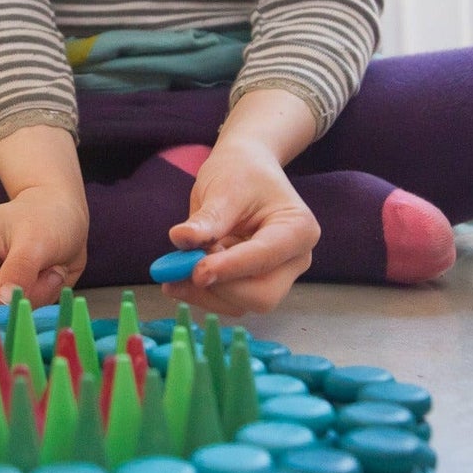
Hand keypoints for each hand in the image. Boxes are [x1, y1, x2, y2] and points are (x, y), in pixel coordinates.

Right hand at [0, 185, 88, 310]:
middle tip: (41, 280)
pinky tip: (53, 280)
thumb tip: (0, 302)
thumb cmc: (46, 216)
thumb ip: (18, 268)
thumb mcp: (36, 237)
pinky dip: (36, 309)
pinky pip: (10, 324)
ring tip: (52, 275)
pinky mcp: (2, 307)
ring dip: (22, 307)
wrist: (69, 220)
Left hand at [161, 138, 317, 315]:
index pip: (265, 257)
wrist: (245, 169)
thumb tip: (180, 239)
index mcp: (298, 229)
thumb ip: (207, 218)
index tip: (196, 271)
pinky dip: (202, 293)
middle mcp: (295, 259)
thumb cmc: (240, 173)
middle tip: (178, 268)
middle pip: (261, 295)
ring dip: (204, 293)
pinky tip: (178, 276)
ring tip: (173, 268)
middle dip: (218, 286)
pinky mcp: (255, 284)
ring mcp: (277, 276)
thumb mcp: (223, 188)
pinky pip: (229, 301)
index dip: (230, 267)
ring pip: (242, 304)